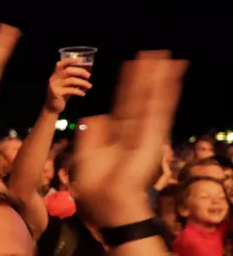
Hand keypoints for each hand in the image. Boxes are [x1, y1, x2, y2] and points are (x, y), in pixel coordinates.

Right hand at [46, 58, 92, 113]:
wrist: (52, 108)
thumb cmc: (61, 95)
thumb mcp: (66, 86)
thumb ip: (72, 79)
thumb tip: (87, 76)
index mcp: (55, 75)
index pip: (59, 65)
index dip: (68, 61)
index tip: (79, 60)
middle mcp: (53, 79)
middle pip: (68, 71)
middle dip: (80, 71)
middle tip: (89, 76)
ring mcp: (54, 86)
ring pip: (71, 80)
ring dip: (83, 83)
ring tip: (89, 86)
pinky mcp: (56, 93)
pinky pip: (71, 90)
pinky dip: (79, 91)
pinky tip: (83, 94)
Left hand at [73, 52, 185, 227]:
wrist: (109, 203)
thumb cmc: (96, 186)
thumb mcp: (85, 154)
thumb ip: (91, 133)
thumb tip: (97, 115)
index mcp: (118, 134)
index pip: (125, 103)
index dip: (128, 85)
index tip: (133, 66)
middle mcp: (134, 130)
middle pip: (140, 96)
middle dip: (146, 75)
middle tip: (154, 53)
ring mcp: (146, 132)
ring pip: (152, 98)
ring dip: (158, 78)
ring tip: (165, 57)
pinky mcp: (153, 136)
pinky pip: (159, 108)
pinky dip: (165, 91)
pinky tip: (170, 75)